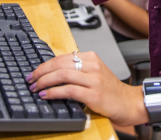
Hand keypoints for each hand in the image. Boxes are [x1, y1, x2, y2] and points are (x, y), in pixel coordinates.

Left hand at [27, 51, 148, 126]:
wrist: (129, 103)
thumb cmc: (110, 91)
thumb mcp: (94, 74)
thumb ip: (77, 70)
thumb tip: (52, 73)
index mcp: (91, 58)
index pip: (62, 57)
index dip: (44, 65)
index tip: (34, 72)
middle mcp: (92, 65)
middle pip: (59, 64)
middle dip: (41, 72)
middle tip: (30, 80)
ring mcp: (94, 79)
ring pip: (62, 75)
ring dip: (44, 82)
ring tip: (35, 88)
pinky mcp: (94, 94)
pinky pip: (69, 90)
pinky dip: (54, 92)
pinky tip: (46, 95)